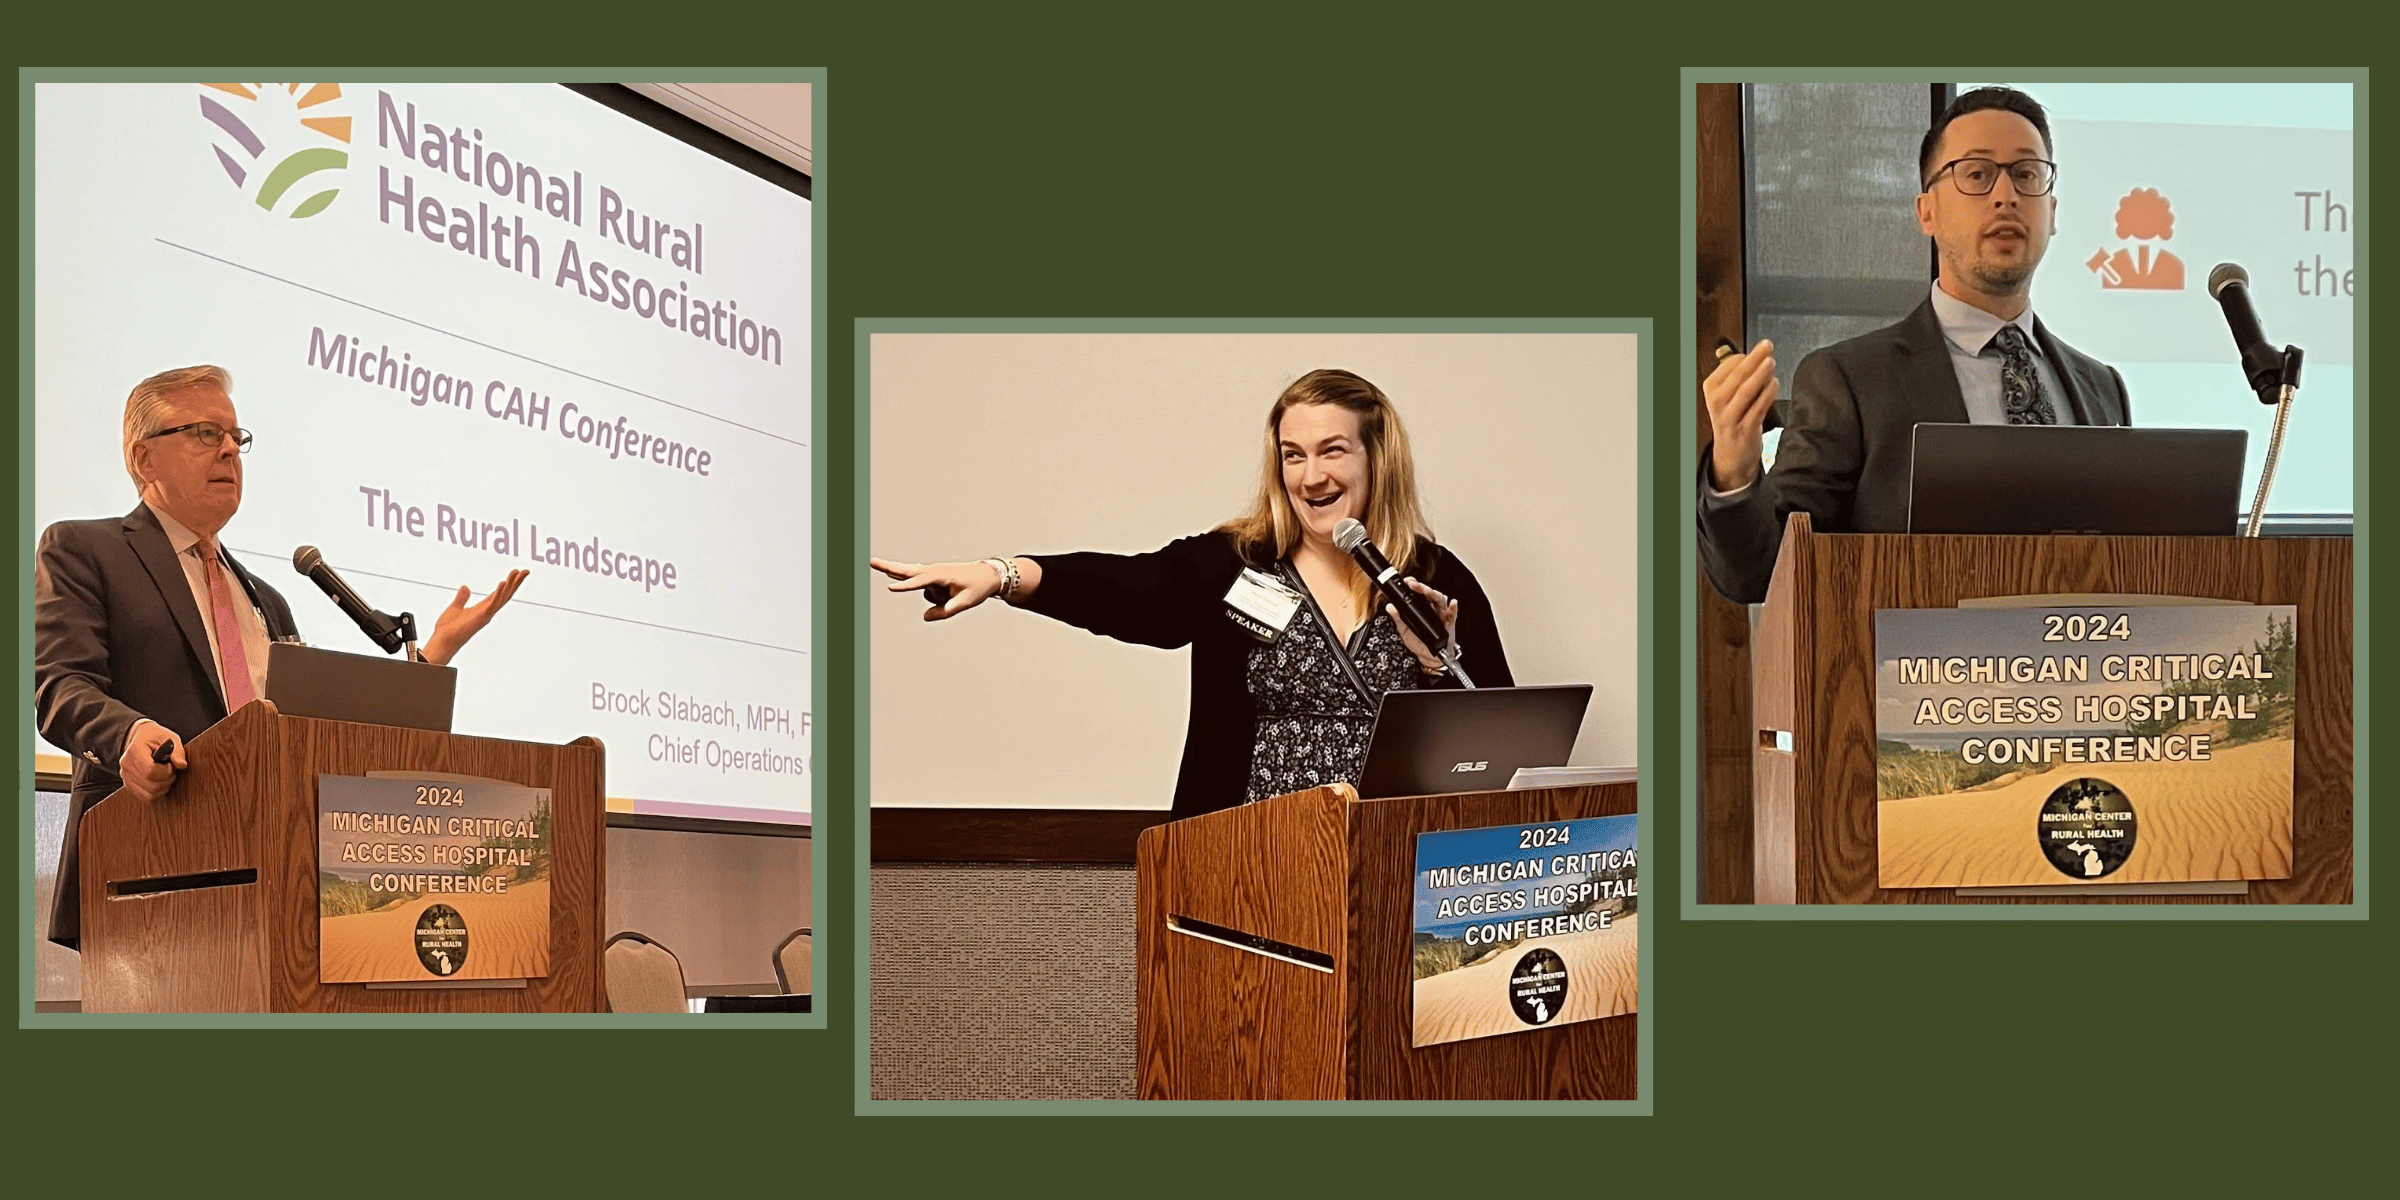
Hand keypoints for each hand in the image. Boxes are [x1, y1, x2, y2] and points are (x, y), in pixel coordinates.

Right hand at [117, 720, 183, 801]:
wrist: (141, 738)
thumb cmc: (155, 737)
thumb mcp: (170, 738)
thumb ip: (177, 751)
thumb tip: (182, 765)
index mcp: (134, 751)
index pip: (150, 771)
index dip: (166, 771)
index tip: (171, 765)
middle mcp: (126, 765)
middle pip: (151, 785)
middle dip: (167, 780)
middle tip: (171, 770)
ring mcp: (126, 776)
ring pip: (148, 794)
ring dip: (163, 788)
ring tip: (166, 776)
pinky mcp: (128, 785)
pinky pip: (145, 797)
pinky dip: (156, 793)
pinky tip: (160, 782)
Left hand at [421, 569, 530, 665]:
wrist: (442, 641)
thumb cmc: (448, 629)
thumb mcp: (455, 608)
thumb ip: (462, 597)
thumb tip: (465, 587)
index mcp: (482, 608)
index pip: (499, 593)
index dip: (509, 583)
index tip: (516, 573)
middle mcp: (487, 611)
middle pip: (506, 594)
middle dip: (516, 583)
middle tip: (526, 571)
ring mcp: (486, 614)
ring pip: (503, 597)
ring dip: (511, 584)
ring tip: (517, 572)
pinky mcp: (481, 617)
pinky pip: (492, 603)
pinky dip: (498, 593)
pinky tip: (503, 582)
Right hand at [870, 557, 1005, 620]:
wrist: (989, 574)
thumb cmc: (978, 587)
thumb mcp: (965, 603)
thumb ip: (945, 612)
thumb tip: (925, 617)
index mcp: (941, 574)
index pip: (919, 582)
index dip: (905, 586)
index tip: (890, 588)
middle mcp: (934, 570)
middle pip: (906, 570)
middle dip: (888, 566)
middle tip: (870, 561)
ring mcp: (933, 572)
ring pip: (922, 587)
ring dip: (935, 595)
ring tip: (959, 590)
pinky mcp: (933, 575)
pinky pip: (920, 581)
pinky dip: (910, 579)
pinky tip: (893, 573)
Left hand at [1389, 576, 1459, 673]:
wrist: (1429, 657)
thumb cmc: (1419, 642)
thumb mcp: (1404, 630)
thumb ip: (1398, 618)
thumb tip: (1390, 607)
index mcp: (1421, 607)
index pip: (1419, 592)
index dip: (1414, 585)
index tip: (1407, 582)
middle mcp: (1432, 608)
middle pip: (1429, 593)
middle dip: (1421, 587)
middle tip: (1413, 585)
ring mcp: (1441, 614)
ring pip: (1440, 600)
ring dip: (1434, 594)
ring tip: (1428, 591)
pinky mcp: (1449, 623)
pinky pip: (1452, 614)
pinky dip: (1453, 607)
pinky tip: (1452, 603)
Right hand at [1703, 338, 1779, 491]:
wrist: (1731, 455)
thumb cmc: (1733, 419)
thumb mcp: (1727, 397)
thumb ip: (1740, 377)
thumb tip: (1759, 355)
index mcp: (1711, 389)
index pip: (1729, 365)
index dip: (1746, 356)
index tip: (1759, 351)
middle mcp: (1717, 402)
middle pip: (1738, 375)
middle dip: (1755, 358)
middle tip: (1767, 346)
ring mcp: (1730, 417)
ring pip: (1747, 390)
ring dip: (1761, 374)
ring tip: (1771, 362)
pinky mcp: (1745, 429)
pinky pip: (1758, 408)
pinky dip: (1767, 394)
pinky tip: (1774, 384)